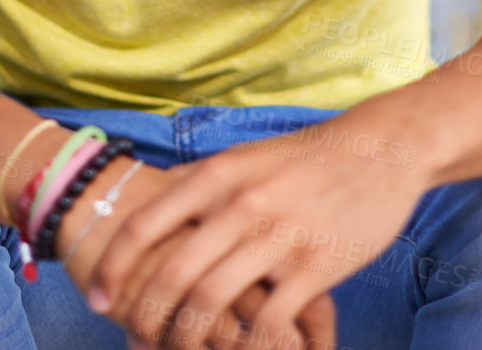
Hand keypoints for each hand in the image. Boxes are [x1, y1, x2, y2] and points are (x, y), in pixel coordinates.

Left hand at [58, 156, 336, 348]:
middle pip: (173, 275)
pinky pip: (268, 324)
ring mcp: (280, 237)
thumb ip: (202, 180)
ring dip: (188, 340)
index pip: (144, 225)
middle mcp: (243, 204)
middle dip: (146, 317)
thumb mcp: (247, 155)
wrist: (383, 150)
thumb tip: (152, 201)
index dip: (112, 268)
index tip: (98, 298)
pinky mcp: (316, 268)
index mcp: (219, 173)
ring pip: (212, 304)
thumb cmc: (308, 158)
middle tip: (137, 338)